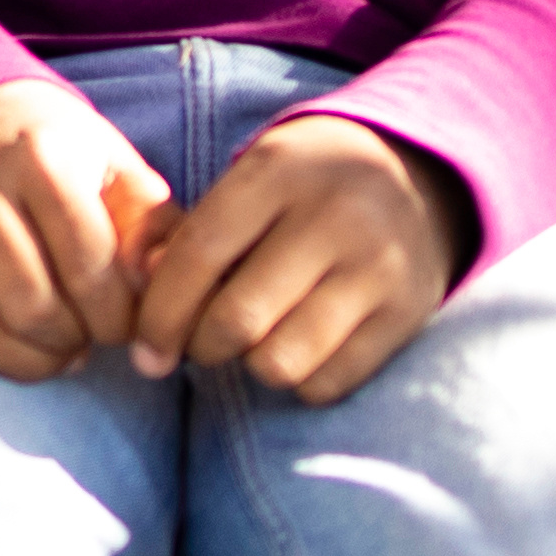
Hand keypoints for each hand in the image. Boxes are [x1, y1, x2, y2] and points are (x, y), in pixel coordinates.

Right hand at [0, 76, 172, 382]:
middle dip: (68, 343)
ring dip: (19, 359)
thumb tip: (164, 294)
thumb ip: (154, 230)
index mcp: (39, 153)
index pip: (88, 267)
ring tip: (48, 353)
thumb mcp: (118, 173)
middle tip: (82, 344)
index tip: (123, 328)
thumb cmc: (58, 158)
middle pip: (28, 304)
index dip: (117, 318)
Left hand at [128, 112, 463, 406]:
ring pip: (281, 361)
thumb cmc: (302, 188)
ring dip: (251, 365)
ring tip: (253, 342)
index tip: (146, 350)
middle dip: (200, 345)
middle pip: (238, 319)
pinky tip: (298, 349)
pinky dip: (299, 381)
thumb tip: (138, 283)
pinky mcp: (407, 314)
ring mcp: (379, 268)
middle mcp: (336, 216)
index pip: (200, 253)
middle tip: (199, 342)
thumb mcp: (247, 182)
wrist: (417, 180)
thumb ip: (184, 230)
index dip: (160, 311)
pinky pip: (328, 383)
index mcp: (281, 171)